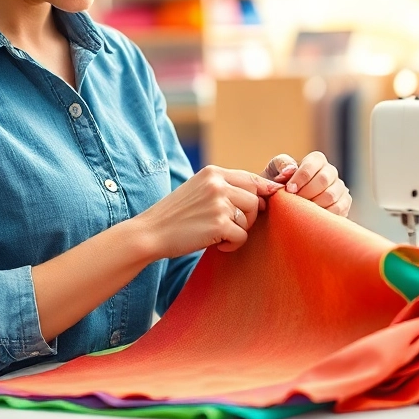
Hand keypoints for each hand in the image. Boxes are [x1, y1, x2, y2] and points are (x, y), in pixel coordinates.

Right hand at [132, 166, 281, 257]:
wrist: (151, 232)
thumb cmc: (175, 215)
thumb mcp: (198, 190)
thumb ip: (225, 188)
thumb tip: (264, 193)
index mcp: (212, 173)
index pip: (251, 179)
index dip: (263, 192)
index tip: (267, 202)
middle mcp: (217, 184)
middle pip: (254, 199)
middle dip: (249, 216)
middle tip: (230, 226)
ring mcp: (219, 203)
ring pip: (250, 218)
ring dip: (239, 230)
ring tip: (220, 235)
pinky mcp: (219, 224)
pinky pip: (242, 236)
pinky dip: (232, 244)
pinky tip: (217, 245)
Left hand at [263, 152, 351, 217]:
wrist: (283, 206)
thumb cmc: (278, 186)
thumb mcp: (274, 171)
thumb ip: (281, 164)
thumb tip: (290, 169)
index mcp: (316, 160)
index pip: (313, 163)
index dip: (301, 177)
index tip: (289, 190)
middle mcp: (330, 171)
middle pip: (324, 179)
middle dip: (306, 192)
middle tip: (293, 203)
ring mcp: (339, 188)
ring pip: (331, 195)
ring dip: (314, 204)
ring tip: (300, 211)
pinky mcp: (344, 203)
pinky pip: (339, 208)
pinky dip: (325, 214)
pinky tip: (312, 218)